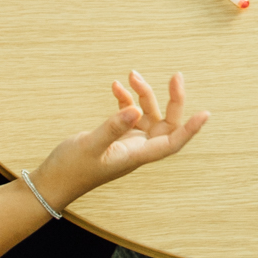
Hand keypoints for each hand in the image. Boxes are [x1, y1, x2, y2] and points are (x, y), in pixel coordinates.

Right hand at [35, 70, 209, 202]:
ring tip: (131, 75)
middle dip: (172, 99)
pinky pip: (129, 114)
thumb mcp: (90, 145)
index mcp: (136, 156)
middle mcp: (137, 149)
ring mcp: (127, 142)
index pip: (171, 143)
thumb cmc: (70, 170)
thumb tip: (136, 110)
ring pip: (146, 114)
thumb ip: (113, 127)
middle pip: (165, 123)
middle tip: (176, 75)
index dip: (190, 130)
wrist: (52, 182)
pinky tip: (116, 86)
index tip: (205, 114)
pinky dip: (125, 99)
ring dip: (142, 94)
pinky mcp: (116, 136)